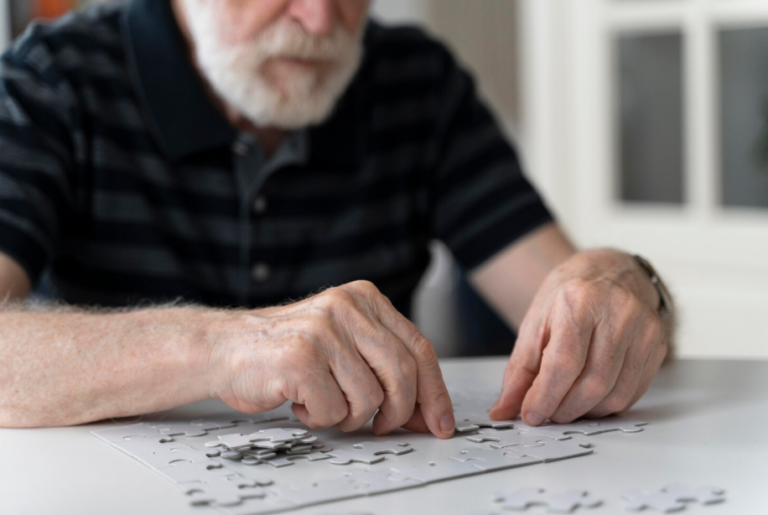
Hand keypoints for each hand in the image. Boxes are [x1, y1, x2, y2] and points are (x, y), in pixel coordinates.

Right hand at [209, 281, 454, 437]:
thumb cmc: (285, 351)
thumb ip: (383, 364)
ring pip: (370, 398)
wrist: (226, 348)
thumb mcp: (343, 341)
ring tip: (326, 403)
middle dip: (399, 413)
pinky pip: (334, 410)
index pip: (419, 348)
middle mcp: (347, 307)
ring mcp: (323, 331)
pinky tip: (302, 402)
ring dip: (349, 417)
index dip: (434, 391)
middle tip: (384, 427)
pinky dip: (320, 418)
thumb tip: (426, 411)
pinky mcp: (301, 358)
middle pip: (402, 374)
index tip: (440, 421)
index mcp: (364, 298)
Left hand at [489, 249, 668, 424]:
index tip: (531, 414)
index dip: (545, 396)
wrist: (612, 271)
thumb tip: (504, 409)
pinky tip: (589, 399)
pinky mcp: (657, 346)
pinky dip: (606, 406)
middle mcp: (618, 312)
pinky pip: (632, 393)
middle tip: (547, 414)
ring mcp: (644, 330)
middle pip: (592, 383)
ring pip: (615, 394)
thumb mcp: (536, 322)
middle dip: (564, 409)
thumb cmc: (572, 294)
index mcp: (581, 300)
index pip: (564, 363)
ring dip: (585, 412)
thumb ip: (519, 369)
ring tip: (565, 407)